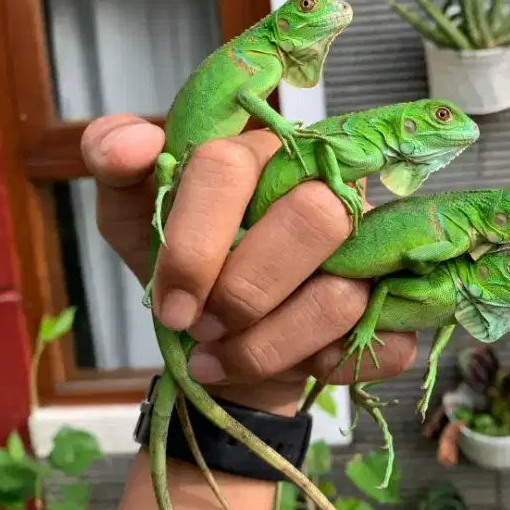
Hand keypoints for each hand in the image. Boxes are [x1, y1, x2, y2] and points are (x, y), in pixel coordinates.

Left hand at [81, 114, 416, 415]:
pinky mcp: (395, 309)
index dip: (194, 244)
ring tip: (220, 360)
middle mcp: (328, 188)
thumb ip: (114, 161)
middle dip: (245, 292)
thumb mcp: (133, 218)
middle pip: (313, 218)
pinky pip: (384, 345)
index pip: (231, 165)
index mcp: (262, 153)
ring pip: (341, 295)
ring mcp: (370, 249)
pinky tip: (293, 368)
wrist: (222, 344)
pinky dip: (328, 368)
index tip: (171, 305)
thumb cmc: (186, 270)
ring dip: (268, 346)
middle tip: (202, 328)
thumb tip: (137, 141)